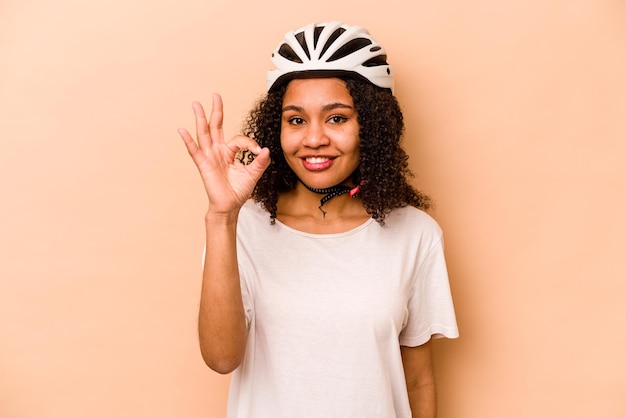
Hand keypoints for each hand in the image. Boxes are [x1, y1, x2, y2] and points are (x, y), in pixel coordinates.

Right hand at [178, 94, 270, 214]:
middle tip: (216, 95)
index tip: (258, 152)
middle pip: (216, 126)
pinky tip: (181, 130)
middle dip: (216, 111)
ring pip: (204, 134)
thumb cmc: (239, 191)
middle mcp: (218, 151)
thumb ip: (260, 162)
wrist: (230, 206)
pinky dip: (188, 141)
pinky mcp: (204, 165)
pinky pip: (195, 151)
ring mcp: (210, 157)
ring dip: (200, 118)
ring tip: (196, 104)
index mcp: (229, 152)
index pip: (239, 139)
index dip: (250, 143)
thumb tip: (266, 150)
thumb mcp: (253, 174)